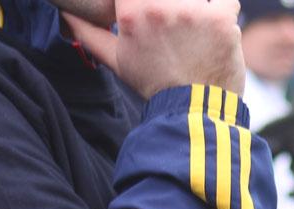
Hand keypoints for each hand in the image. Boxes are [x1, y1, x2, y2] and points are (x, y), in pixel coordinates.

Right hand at [64, 0, 244, 99]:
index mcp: (131, 10)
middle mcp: (161, 4)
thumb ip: (89, 33)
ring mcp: (194, 11)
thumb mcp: (117, 59)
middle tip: (175, 29)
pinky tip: (215, 33)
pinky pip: (226, 1)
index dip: (144, 2)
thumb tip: (66, 15)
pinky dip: (224, 12)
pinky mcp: (222, 20)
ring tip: (194, 33)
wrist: (194, 112)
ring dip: (197, 9)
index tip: (153, 12)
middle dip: (174, 5)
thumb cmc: (155, 85)